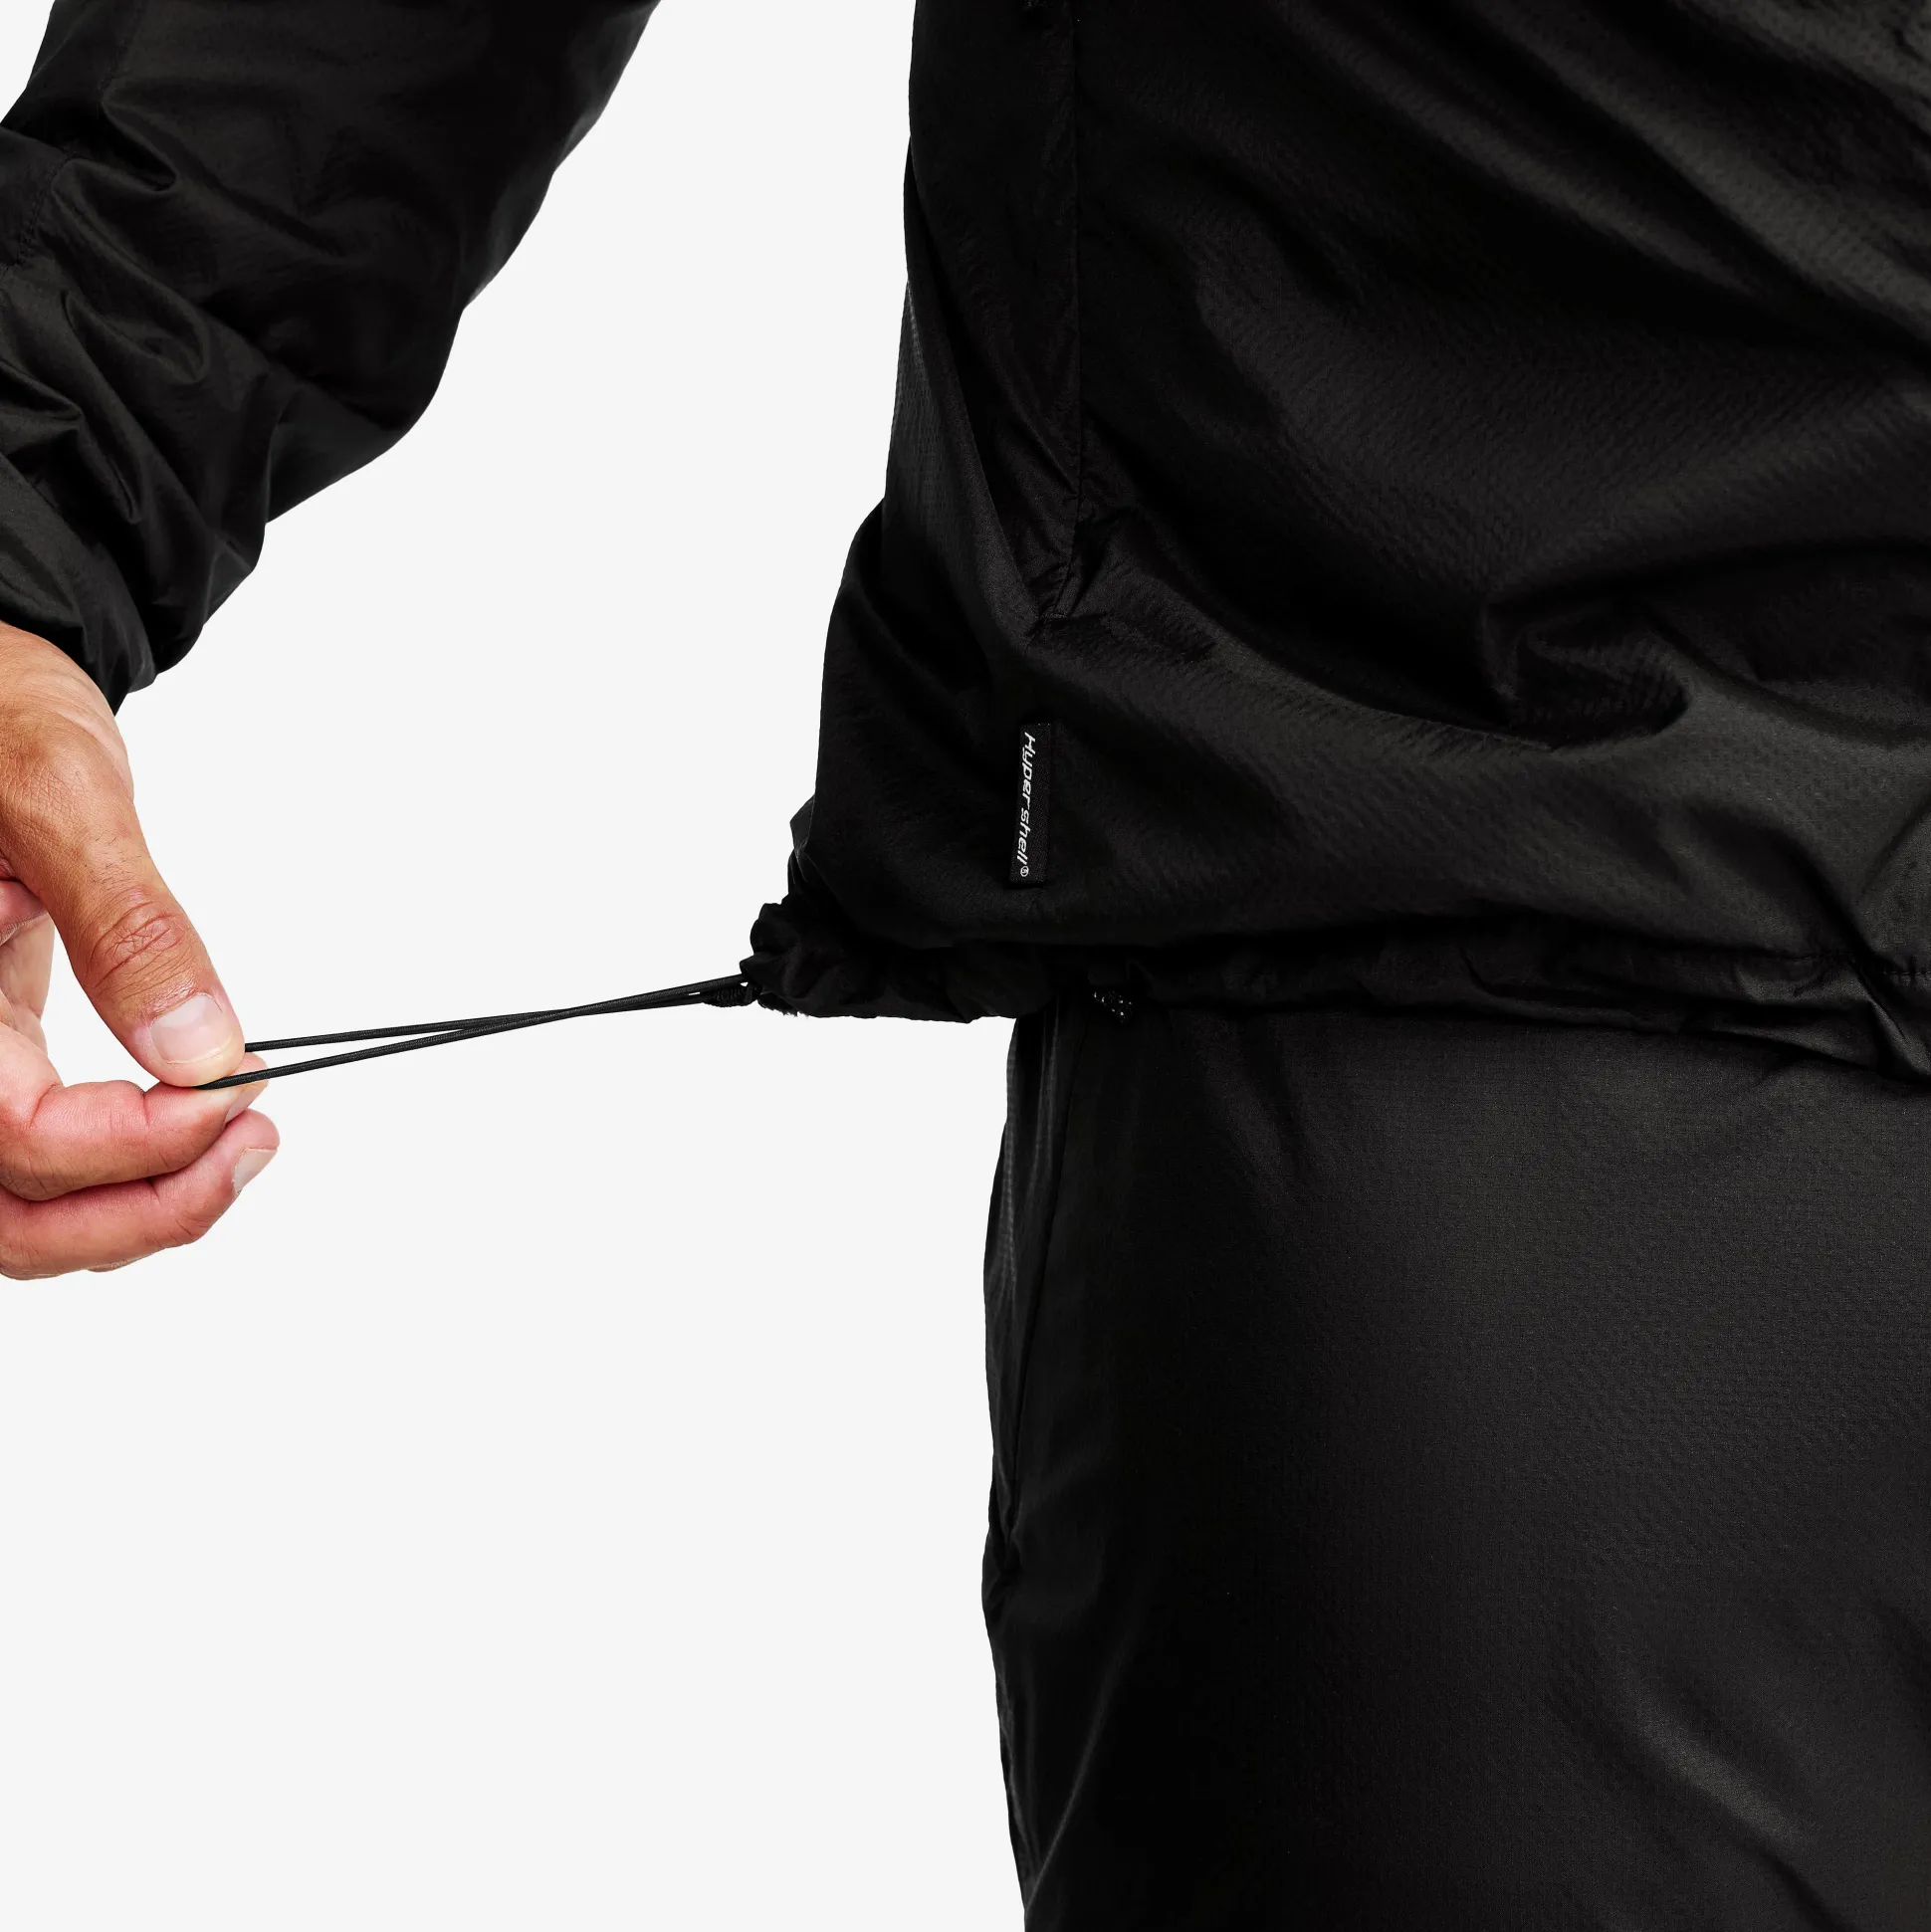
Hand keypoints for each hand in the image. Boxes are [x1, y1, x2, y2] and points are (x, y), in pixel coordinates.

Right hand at [0, 622, 275, 1276]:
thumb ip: (126, 924)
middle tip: (256, 1145)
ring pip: (18, 1215)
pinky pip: (34, 1166)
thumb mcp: (59, 792)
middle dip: (140, 1211)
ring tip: (241, 1148)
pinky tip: (193, 1134)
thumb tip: (202, 1049)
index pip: (13, 1136)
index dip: (130, 1146)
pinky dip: (116, 1180)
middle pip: (9, 1217)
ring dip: (134, 1212)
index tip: (240, 1094)